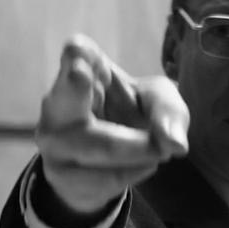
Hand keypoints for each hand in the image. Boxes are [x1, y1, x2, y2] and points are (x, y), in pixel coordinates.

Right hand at [36, 34, 189, 216]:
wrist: (111, 164)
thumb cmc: (133, 116)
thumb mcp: (159, 104)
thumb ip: (168, 113)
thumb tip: (175, 145)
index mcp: (85, 69)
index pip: (77, 55)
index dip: (78, 53)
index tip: (78, 48)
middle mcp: (59, 101)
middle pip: (65, 94)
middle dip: (73, 86)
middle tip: (79, 72)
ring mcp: (53, 139)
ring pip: (100, 146)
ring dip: (139, 150)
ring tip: (158, 150)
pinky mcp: (58, 175)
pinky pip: (104, 179)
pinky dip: (132, 173)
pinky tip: (139, 166)